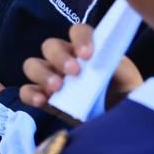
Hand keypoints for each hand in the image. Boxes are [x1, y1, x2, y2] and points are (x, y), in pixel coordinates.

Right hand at [20, 24, 143, 109]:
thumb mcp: (127, 79)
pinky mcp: (44, 98)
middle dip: (59, 57)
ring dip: (42, 73)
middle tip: (73, 72)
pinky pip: (26, 90)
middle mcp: (65, 58)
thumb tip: (107, 63)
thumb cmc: (125, 95)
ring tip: (56, 87)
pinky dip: (30, 94)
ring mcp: (51, 78)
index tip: (88, 55)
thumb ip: (117, 68)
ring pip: (33, 64)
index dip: (80, 39)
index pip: (77, 31)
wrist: (121, 122)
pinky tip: (41, 101)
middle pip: (50, 45)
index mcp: (86, 48)